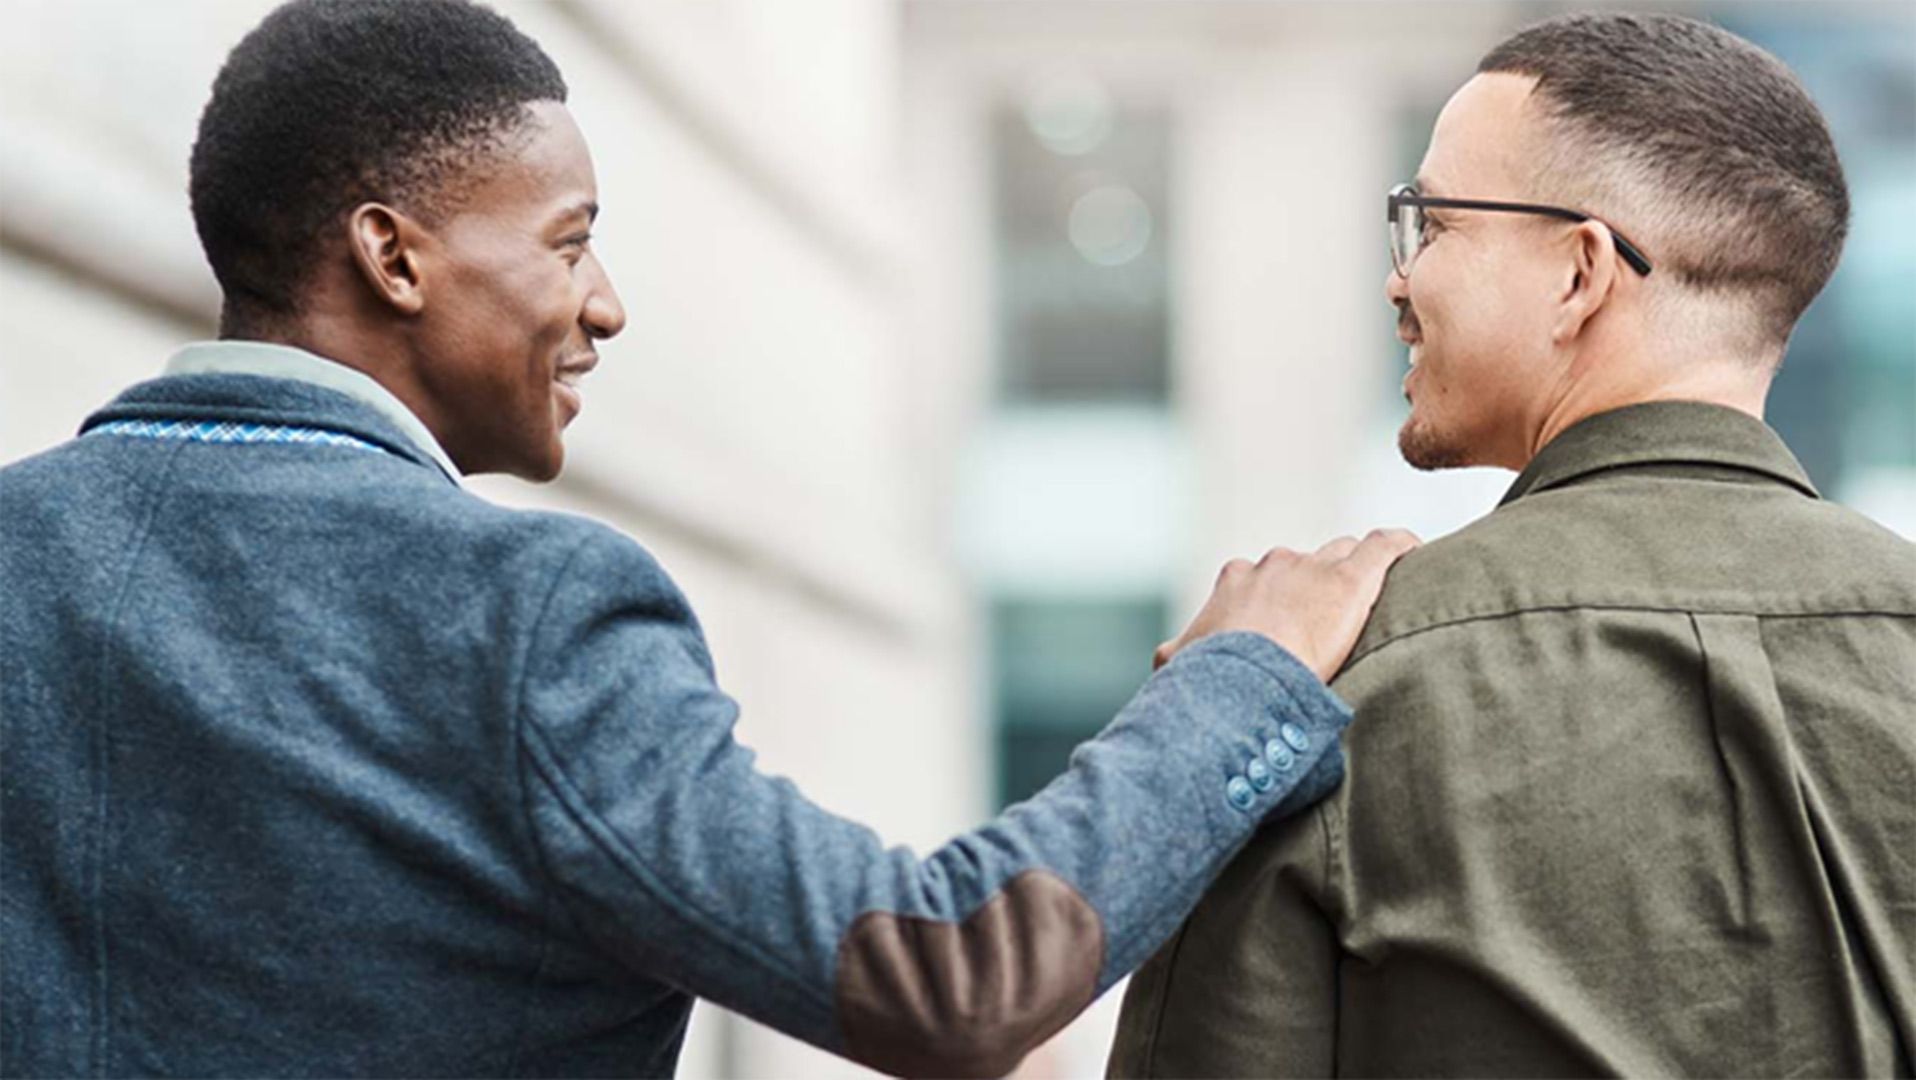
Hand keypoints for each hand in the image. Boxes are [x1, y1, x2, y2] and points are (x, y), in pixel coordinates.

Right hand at [1155, 529, 1420, 681]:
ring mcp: (1314, 567)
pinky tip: (1415, 554)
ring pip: (1344, 553)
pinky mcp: (1352, 579)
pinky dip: (1401, 547)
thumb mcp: (1177, 664)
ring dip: (1356, 572)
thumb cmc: (1209, 676)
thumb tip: (1165, 662)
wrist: (1242, 675)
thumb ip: (1176, 656)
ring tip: (1377, 600)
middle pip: (1306, 563)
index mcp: (1235, 580)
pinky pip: (1385, 547)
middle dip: (1317, 586)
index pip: (1265, 576)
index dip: (1281, 599)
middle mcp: (1274, 564)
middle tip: (1330, 624)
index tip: (1290, 625)